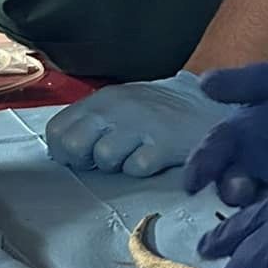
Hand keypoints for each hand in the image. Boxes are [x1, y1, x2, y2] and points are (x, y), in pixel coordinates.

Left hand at [45, 71, 216, 177]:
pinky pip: (136, 167)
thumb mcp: (123, 106)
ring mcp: (141, 123)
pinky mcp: (163, 142)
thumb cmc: (161, 113)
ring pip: (104, 158)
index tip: (81, 157)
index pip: (57, 129)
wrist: (211, 109)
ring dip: (118, 165)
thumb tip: (61, 148)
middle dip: (85, 161)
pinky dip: (143, 169)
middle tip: (108, 160)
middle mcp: (118, 107)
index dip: (63, 150)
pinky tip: (156, 157)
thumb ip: (92, 122)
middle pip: (72, 146)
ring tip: (138, 154)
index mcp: (104, 99)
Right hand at [181, 63, 267, 205]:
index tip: (192, 183)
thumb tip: (205, 82)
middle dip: (231, 189)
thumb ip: (239, 84)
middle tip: (239, 191)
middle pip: (230, 183)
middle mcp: (246, 164)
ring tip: (263, 208)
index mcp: (235, 136)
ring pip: (254, 202)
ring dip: (255, 209)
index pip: (211, 150)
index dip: (200, 166)